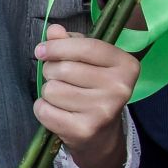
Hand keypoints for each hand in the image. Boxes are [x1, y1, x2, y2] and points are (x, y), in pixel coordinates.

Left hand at [32, 24, 135, 167]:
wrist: (102, 136)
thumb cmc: (94, 89)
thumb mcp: (89, 62)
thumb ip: (71, 43)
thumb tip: (53, 31)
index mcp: (126, 65)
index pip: (86, 46)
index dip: (58, 46)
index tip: (42, 50)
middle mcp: (119, 88)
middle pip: (63, 69)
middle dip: (51, 71)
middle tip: (58, 79)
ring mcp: (103, 111)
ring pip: (51, 89)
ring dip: (49, 92)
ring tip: (62, 97)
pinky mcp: (84, 130)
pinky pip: (44, 110)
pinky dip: (43, 109)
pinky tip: (57, 112)